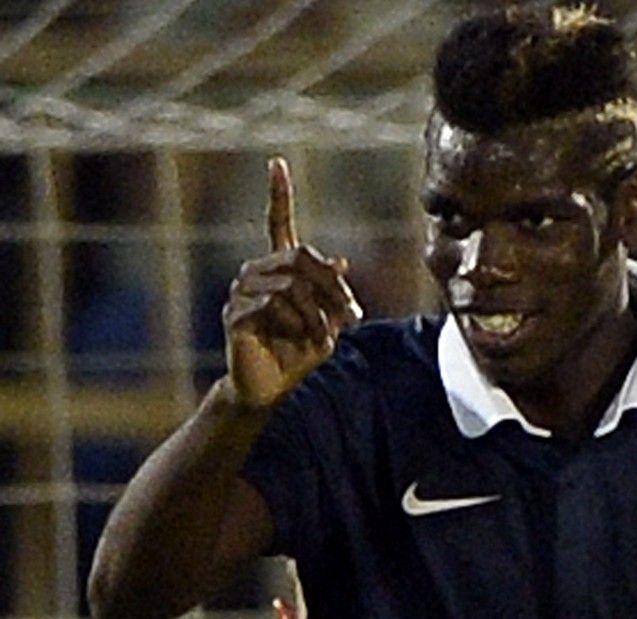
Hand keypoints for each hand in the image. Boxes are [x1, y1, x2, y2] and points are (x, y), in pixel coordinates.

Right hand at [222, 157, 362, 407]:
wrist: (272, 388)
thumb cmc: (299, 351)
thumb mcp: (328, 320)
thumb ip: (332, 292)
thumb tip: (341, 262)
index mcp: (278, 268)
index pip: (277, 224)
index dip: (278, 195)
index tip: (276, 162)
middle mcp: (255, 273)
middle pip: (300, 258)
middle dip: (332, 287)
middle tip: (353, 316)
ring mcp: (241, 292)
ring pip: (290, 284)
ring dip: (317, 311)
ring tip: (324, 334)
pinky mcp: (234, 314)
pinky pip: (272, 305)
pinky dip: (296, 322)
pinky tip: (300, 338)